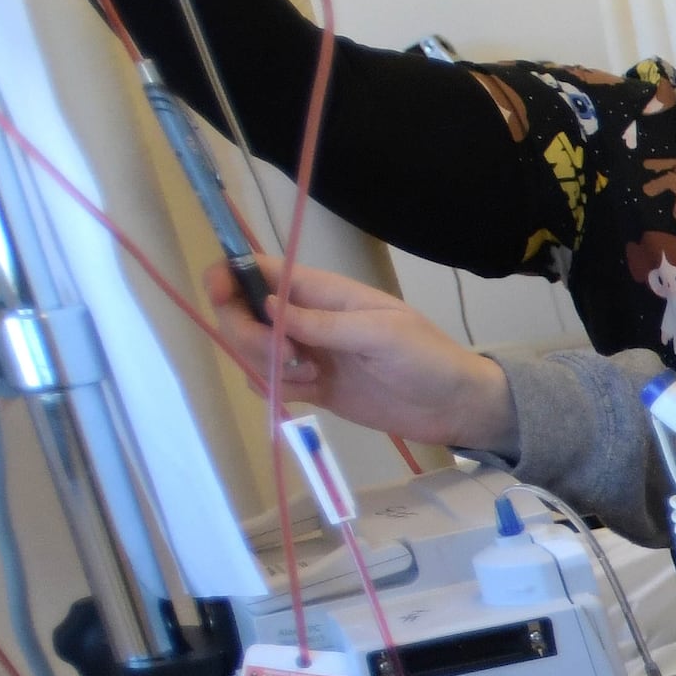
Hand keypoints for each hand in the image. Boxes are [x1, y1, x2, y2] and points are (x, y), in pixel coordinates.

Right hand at [204, 258, 515, 455]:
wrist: (453, 405)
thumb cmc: (427, 357)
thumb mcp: (381, 334)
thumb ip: (325, 324)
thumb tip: (269, 307)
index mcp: (321, 291)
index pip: (258, 271)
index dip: (228, 277)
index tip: (221, 298)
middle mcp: (304, 318)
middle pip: (242, 314)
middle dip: (247, 336)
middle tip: (287, 357)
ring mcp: (304, 353)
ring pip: (250, 351)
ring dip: (266, 367)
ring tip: (313, 378)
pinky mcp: (310, 386)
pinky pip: (269, 383)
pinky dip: (277, 390)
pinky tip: (313, 393)